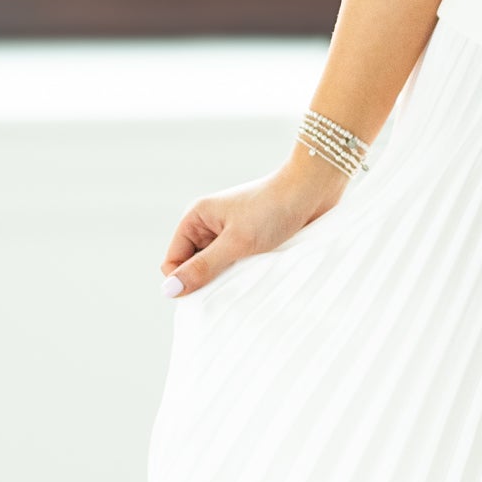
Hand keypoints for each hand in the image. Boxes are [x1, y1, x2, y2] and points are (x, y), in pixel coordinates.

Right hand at [161, 152, 348, 296]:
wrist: (312, 190)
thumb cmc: (273, 210)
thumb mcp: (236, 243)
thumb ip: (203, 267)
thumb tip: (168, 291)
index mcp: (196, 218)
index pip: (173, 261)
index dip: (185, 280)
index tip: (209, 290)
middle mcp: (209, 224)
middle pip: (195, 266)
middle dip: (210, 279)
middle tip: (234, 280)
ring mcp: (231, 232)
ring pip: (219, 267)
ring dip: (231, 276)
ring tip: (251, 272)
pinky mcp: (251, 239)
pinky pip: (238, 264)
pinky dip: (246, 271)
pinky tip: (260, 271)